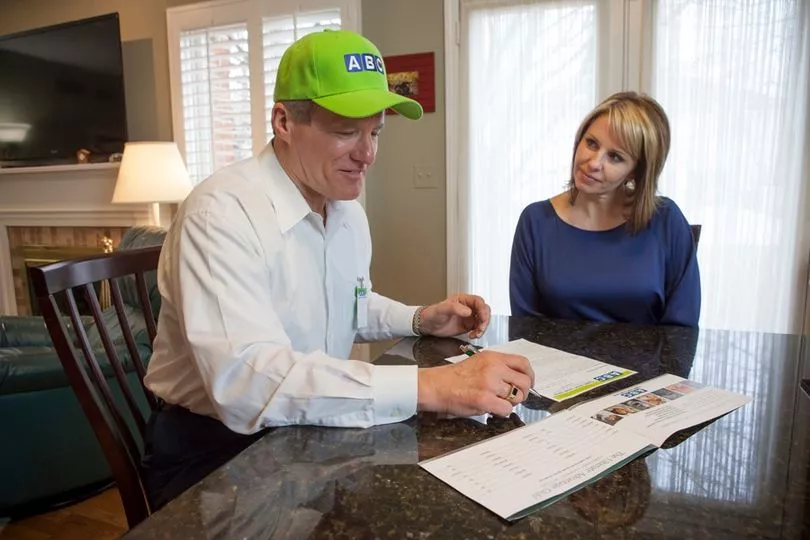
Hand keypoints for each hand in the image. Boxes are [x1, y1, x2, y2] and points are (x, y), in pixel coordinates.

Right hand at [416, 351, 533, 416]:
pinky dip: (501, 412)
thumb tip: (517, 380)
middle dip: (521, 393)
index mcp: (493, 357)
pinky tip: (491, 409)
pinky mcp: (485, 399)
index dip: (529, 375)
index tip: (528, 383)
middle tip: (512, 398)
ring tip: (497, 402)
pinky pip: (506, 409)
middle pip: (524, 382)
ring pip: (517, 397)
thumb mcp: (478, 362)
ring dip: (509, 403)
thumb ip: (498, 367)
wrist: (436, 385)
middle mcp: (494, 368)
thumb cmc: (455, 377)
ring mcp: (490, 383)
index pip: (523, 363)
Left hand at [418, 294, 491, 338]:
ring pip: (483, 320)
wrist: (427, 325)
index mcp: (463, 300)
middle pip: (484, 310)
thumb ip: (455, 308)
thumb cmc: (433, 314)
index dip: (483, 309)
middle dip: (485, 320)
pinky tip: (472, 336)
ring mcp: (469, 317)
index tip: (482, 318)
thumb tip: (468, 311)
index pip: (478, 302)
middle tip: (481, 328)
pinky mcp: (468, 326)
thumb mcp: (442, 309)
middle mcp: (468, 307)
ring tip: (476, 334)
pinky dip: (478, 333)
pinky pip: (478, 328)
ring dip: (482, 327)